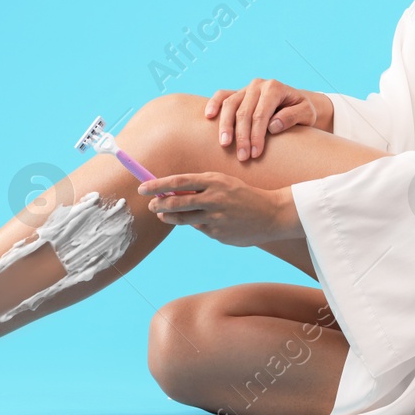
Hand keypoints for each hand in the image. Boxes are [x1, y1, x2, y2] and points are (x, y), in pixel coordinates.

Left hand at [137, 173, 297, 246]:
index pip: (179, 181)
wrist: (272, 214)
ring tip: (165, 215)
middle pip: (177, 201)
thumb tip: (171, 192)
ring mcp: (216, 218)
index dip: (158, 185)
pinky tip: (212, 222)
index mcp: (214, 180)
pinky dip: (199, 225)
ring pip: (184, 219)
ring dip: (171, 217)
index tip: (143, 188)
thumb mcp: (223, 183)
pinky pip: (201, 229)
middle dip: (159, 204)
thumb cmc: (243, 196)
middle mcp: (214, 198)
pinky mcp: (219, 234)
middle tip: (151, 206)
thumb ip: (200, 187)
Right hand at [206, 79, 328, 161]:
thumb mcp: (307, 114)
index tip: (255, 154)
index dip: (256, 135)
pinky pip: (222, 95)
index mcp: (274, 88)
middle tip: (242, 157)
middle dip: (242, 136)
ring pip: (230, 105)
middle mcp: (258, 85)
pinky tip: (209, 116)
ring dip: (225, 126)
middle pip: (244, 112)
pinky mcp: (237, 93)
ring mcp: (246, 88)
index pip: (261, 114)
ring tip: (225, 145)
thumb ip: (293, 117)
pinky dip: (214, 104)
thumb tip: (273, 126)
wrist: (295, 102)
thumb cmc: (301, 111)